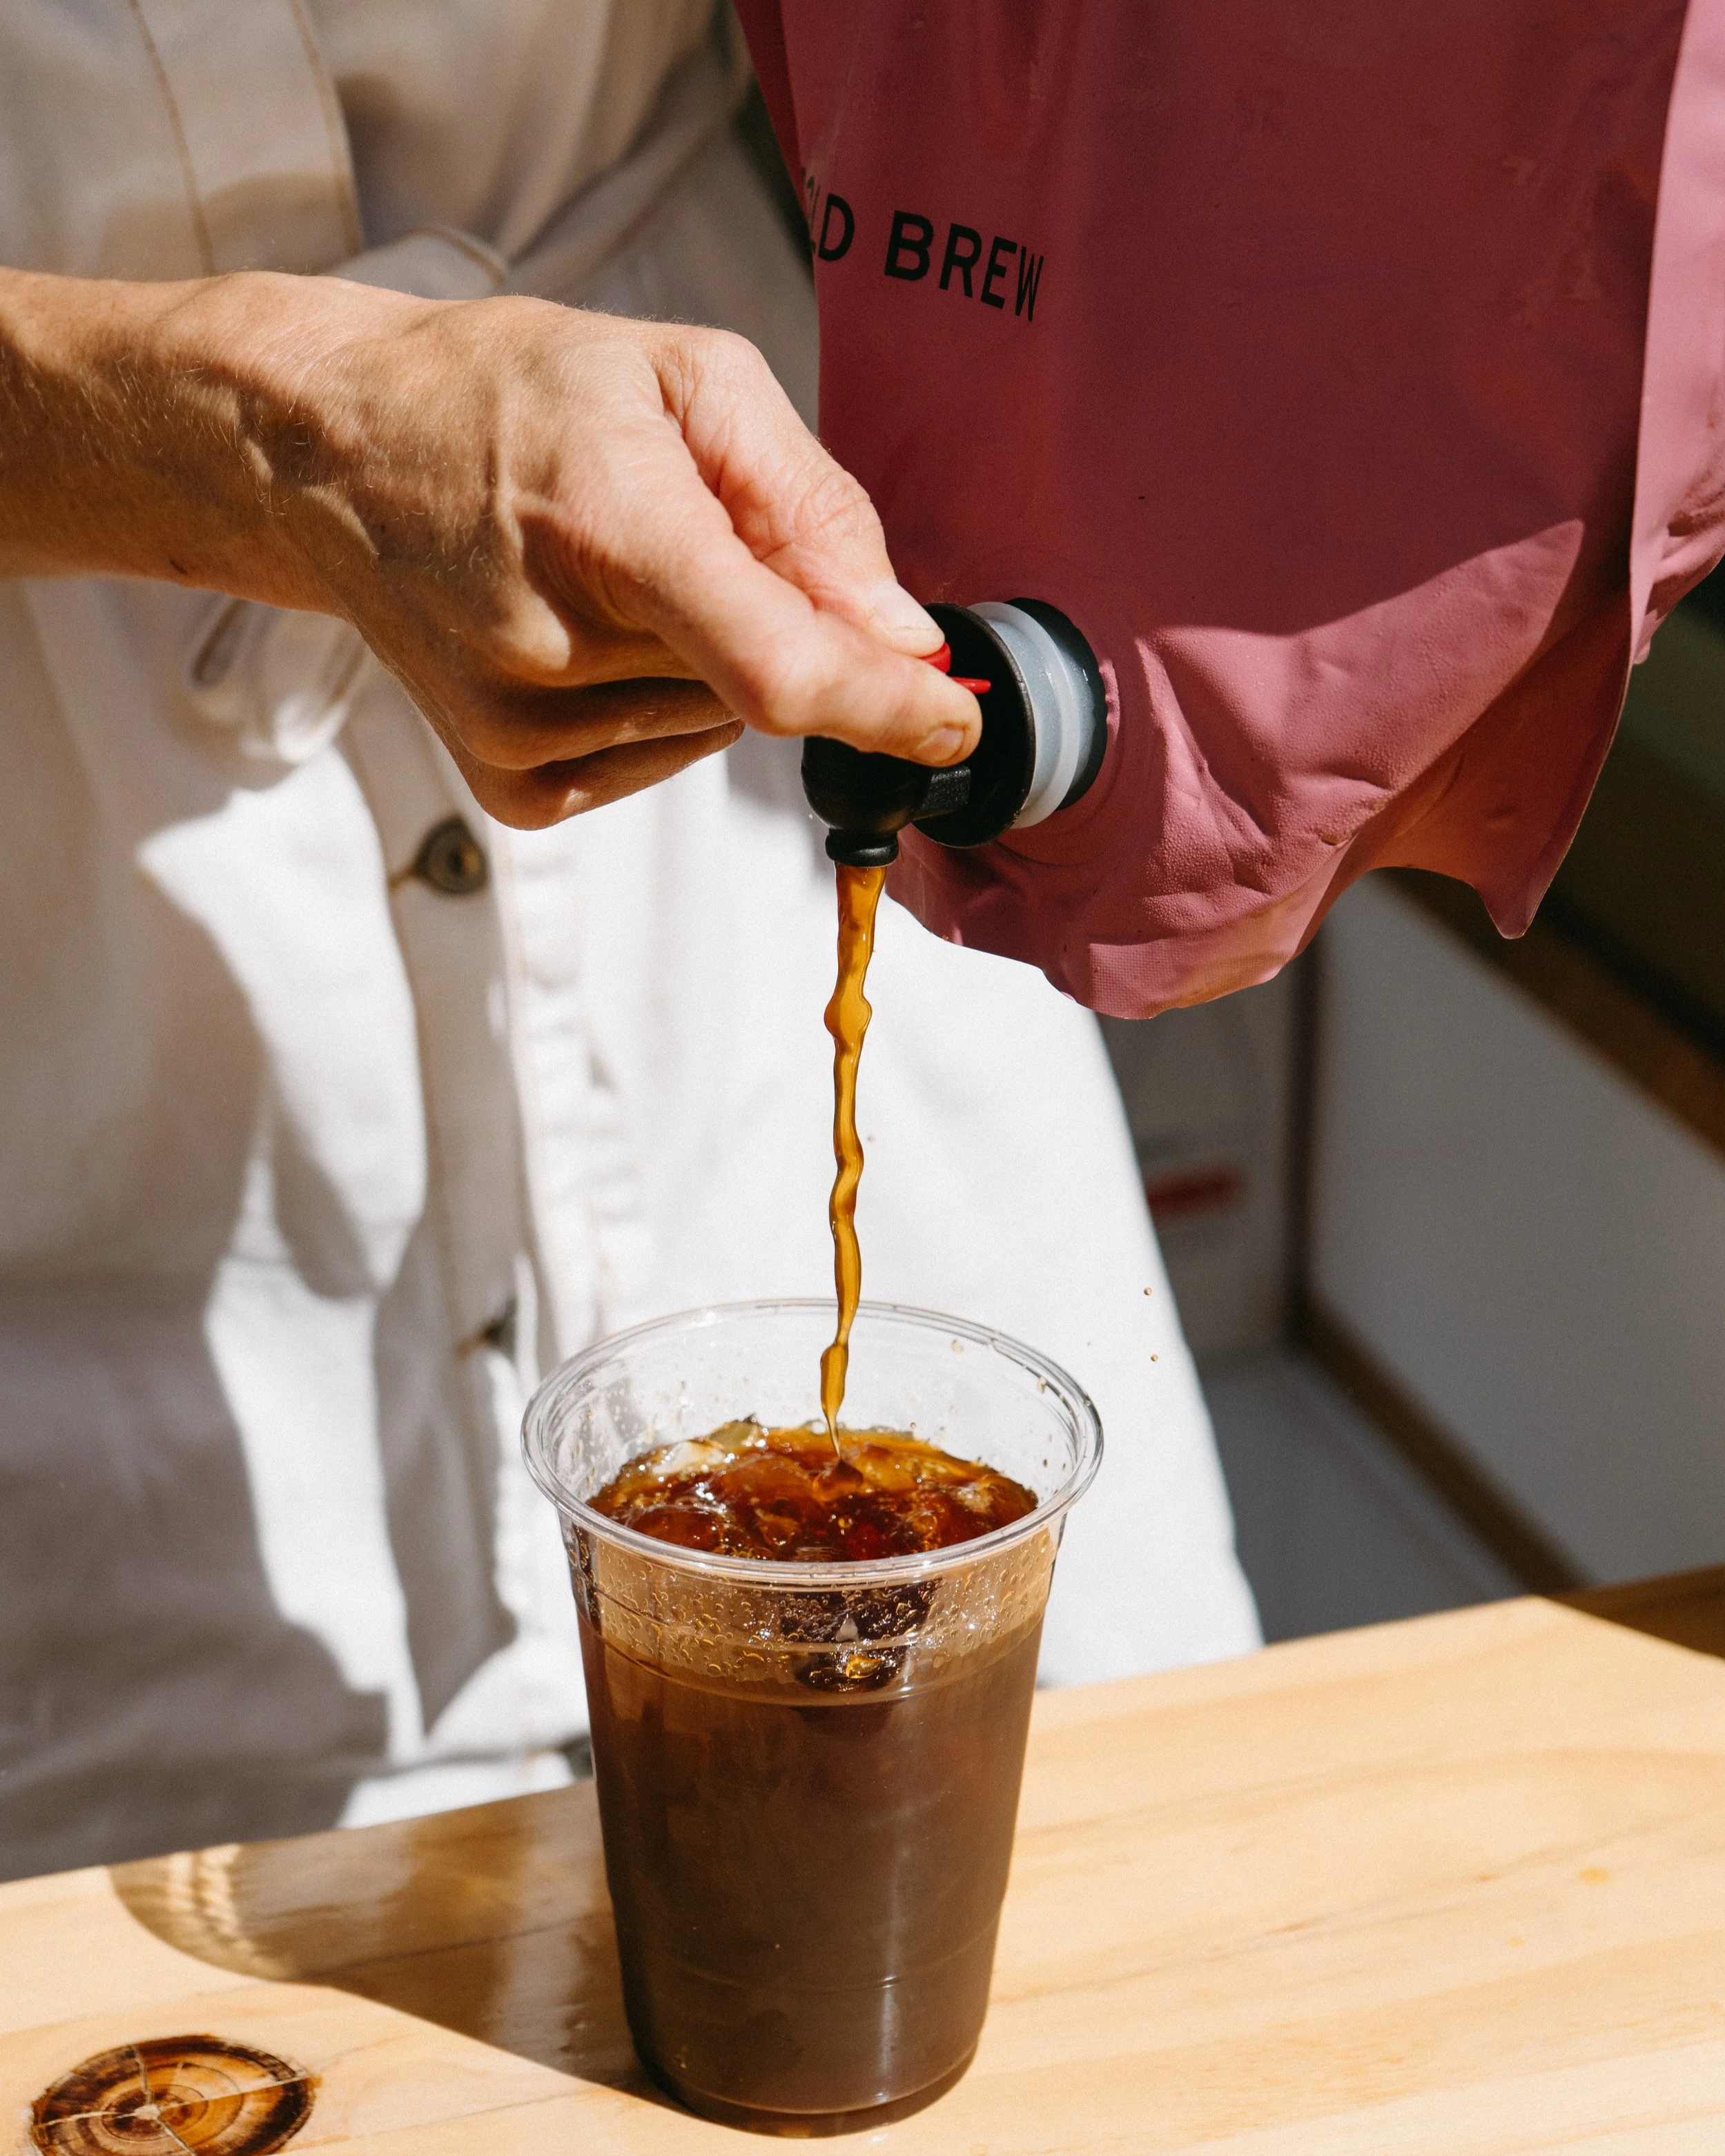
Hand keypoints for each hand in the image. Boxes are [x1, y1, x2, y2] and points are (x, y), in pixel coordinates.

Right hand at [0, 270, 980, 822]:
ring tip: (606, 570)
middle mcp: (552, 650)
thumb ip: (809, 506)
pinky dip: (663, 705)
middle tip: (687, 534)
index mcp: (605, 528)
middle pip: (761, 690)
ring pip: (715, 726)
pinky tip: (589, 633)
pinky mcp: (509, 786)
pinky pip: (659, 763)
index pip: (779, 667)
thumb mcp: (681, 377)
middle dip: (781, 628)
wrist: (333, 454)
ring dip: (710, 662)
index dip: (886, 708)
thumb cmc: (510, 396)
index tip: (954, 725)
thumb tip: (904, 637)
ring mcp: (519, 732)